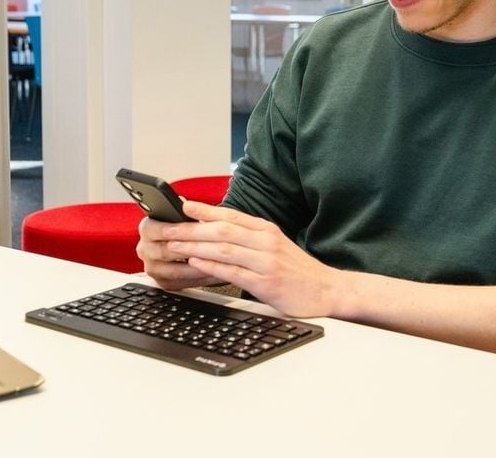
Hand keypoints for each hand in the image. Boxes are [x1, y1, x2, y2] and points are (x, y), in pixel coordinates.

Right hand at [136, 215, 217, 290]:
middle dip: (188, 250)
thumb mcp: (185, 215)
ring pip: (175, 271)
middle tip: (208, 249)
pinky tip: (213, 272)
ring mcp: (153, 268)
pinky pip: (181, 283)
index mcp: (147, 229)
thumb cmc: (187, 228)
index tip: (186, 230)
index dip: (170, 230)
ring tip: (215, 262)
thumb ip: (184, 211)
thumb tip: (184, 203)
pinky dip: (199, 279)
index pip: (152, 229)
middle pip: (164, 252)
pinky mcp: (163, 282)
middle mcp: (145, 249)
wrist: (189, 244)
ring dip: (197, 267)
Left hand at [150, 201, 341, 317]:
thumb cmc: (296, 270)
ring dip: (195, 245)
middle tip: (168, 227)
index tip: (183, 205)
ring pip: (224, 248)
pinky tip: (196, 262)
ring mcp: (266, 261)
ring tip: (174, 244)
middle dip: (191, 228)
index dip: (205, 209)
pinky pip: (233, 271)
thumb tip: (215, 229)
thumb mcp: (274, 245)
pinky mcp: (266, 282)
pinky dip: (211, 265)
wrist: (327, 290)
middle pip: (222, 230)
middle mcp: (266, 241)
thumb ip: (248, 237)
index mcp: (266, 229)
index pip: (231, 215)